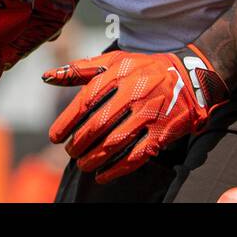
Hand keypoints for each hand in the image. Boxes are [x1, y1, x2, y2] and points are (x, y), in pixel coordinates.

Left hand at [43, 44, 228, 183]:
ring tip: (83, 164)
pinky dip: (117, 169)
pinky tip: (103, 175)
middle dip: (79, 143)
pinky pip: (137, 155)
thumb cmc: (145, 69)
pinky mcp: (163, 132)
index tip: (55, 136)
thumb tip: (46, 77)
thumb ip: (80, 69)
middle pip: (98, 124)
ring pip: (115, 142)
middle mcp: (134, 93)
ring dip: (94, 158)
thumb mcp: (115, 61)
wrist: (190, 77)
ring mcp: (150, 113)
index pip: (86, 100)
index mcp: (119, 74)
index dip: (67, 121)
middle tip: (70, 152)